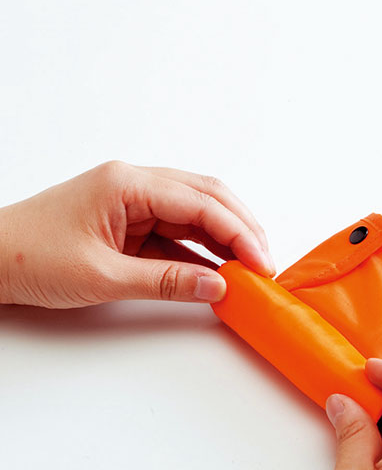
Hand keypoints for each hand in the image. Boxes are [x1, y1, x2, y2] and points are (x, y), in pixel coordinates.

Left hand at [0, 161, 273, 307]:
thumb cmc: (27, 256)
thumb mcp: (102, 276)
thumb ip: (165, 281)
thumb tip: (216, 286)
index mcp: (128, 184)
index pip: (201, 203)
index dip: (239, 232)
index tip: (261, 262)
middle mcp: (137, 185)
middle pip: (208, 197)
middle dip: (242, 228)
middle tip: (265, 263)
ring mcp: (135, 203)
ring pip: (197, 213)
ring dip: (226, 238)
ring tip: (251, 267)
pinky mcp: (132, 223)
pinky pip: (179, 233)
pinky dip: (202, 251)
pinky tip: (219, 269)